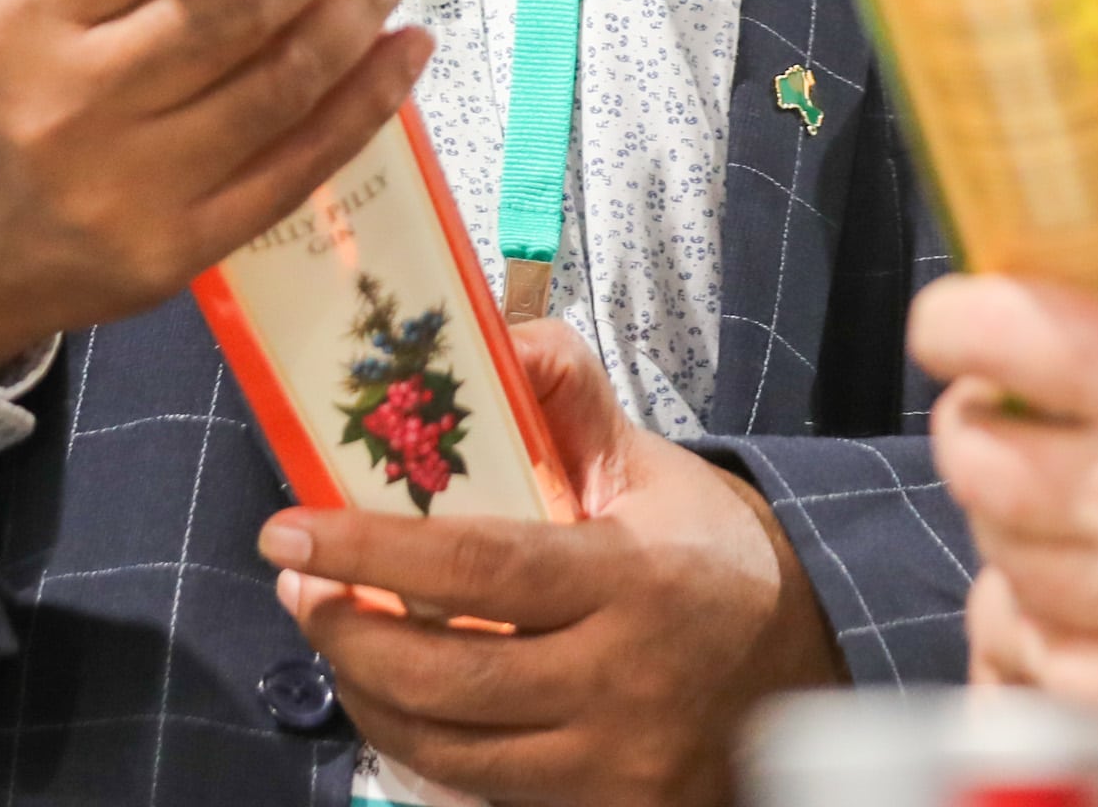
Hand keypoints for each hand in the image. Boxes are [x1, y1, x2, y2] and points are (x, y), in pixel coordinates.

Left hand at [262, 317, 845, 804]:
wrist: (808, 662)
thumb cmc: (710, 554)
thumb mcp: (653, 468)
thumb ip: (573, 399)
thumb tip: (502, 336)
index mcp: (632, 578)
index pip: (479, 565)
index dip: (373, 549)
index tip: (289, 529)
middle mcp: (620, 680)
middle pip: (446, 674)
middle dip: (345, 631)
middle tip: (296, 585)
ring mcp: (612, 761)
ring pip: (448, 749)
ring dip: (366, 691)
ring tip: (334, 633)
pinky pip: (481, 791)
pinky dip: (421, 744)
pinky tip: (396, 696)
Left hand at [914, 54, 1097, 754]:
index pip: (994, 336)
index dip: (957, 313)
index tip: (968, 314)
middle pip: (974, 452)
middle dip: (977, 414)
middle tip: (1017, 400)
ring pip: (999, 557)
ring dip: (1012, 515)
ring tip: (1060, 488)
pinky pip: (1044, 667)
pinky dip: (1042, 624)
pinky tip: (1083, 587)